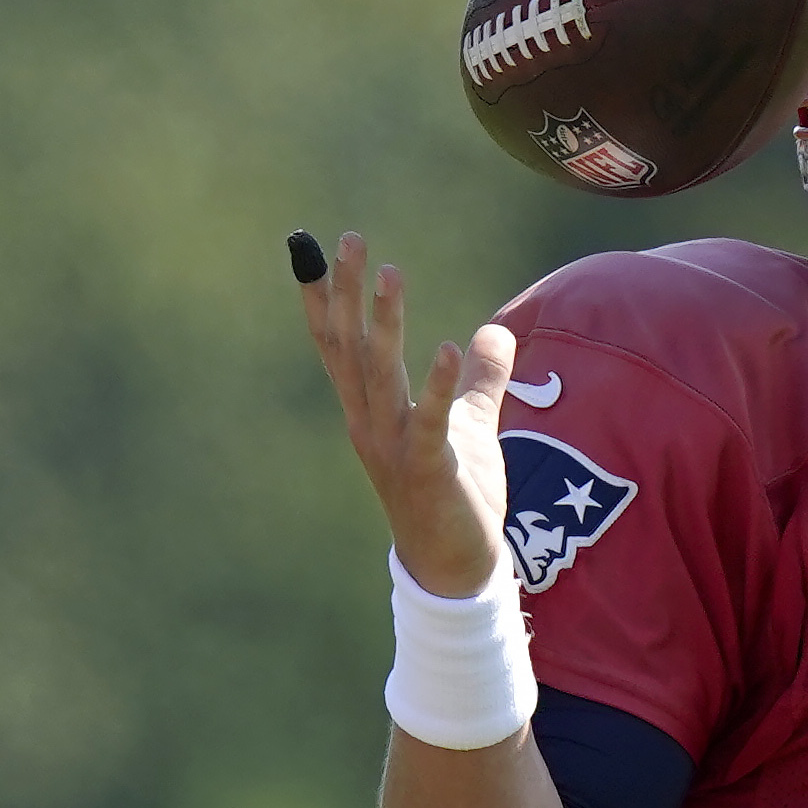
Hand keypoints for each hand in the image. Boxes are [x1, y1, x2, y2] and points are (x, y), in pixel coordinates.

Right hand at [293, 230, 513, 599]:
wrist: (456, 569)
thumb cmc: (457, 497)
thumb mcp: (471, 426)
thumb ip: (481, 379)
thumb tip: (497, 330)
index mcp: (370, 410)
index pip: (339, 344)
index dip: (325, 296)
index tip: (309, 246)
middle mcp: (370, 424)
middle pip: (351, 347)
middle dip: (349, 292)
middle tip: (349, 238)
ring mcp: (394, 449)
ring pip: (382, 376)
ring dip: (385, 323)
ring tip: (391, 272)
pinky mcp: (428, 472)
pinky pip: (430, 424)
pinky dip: (439, 387)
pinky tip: (450, 347)